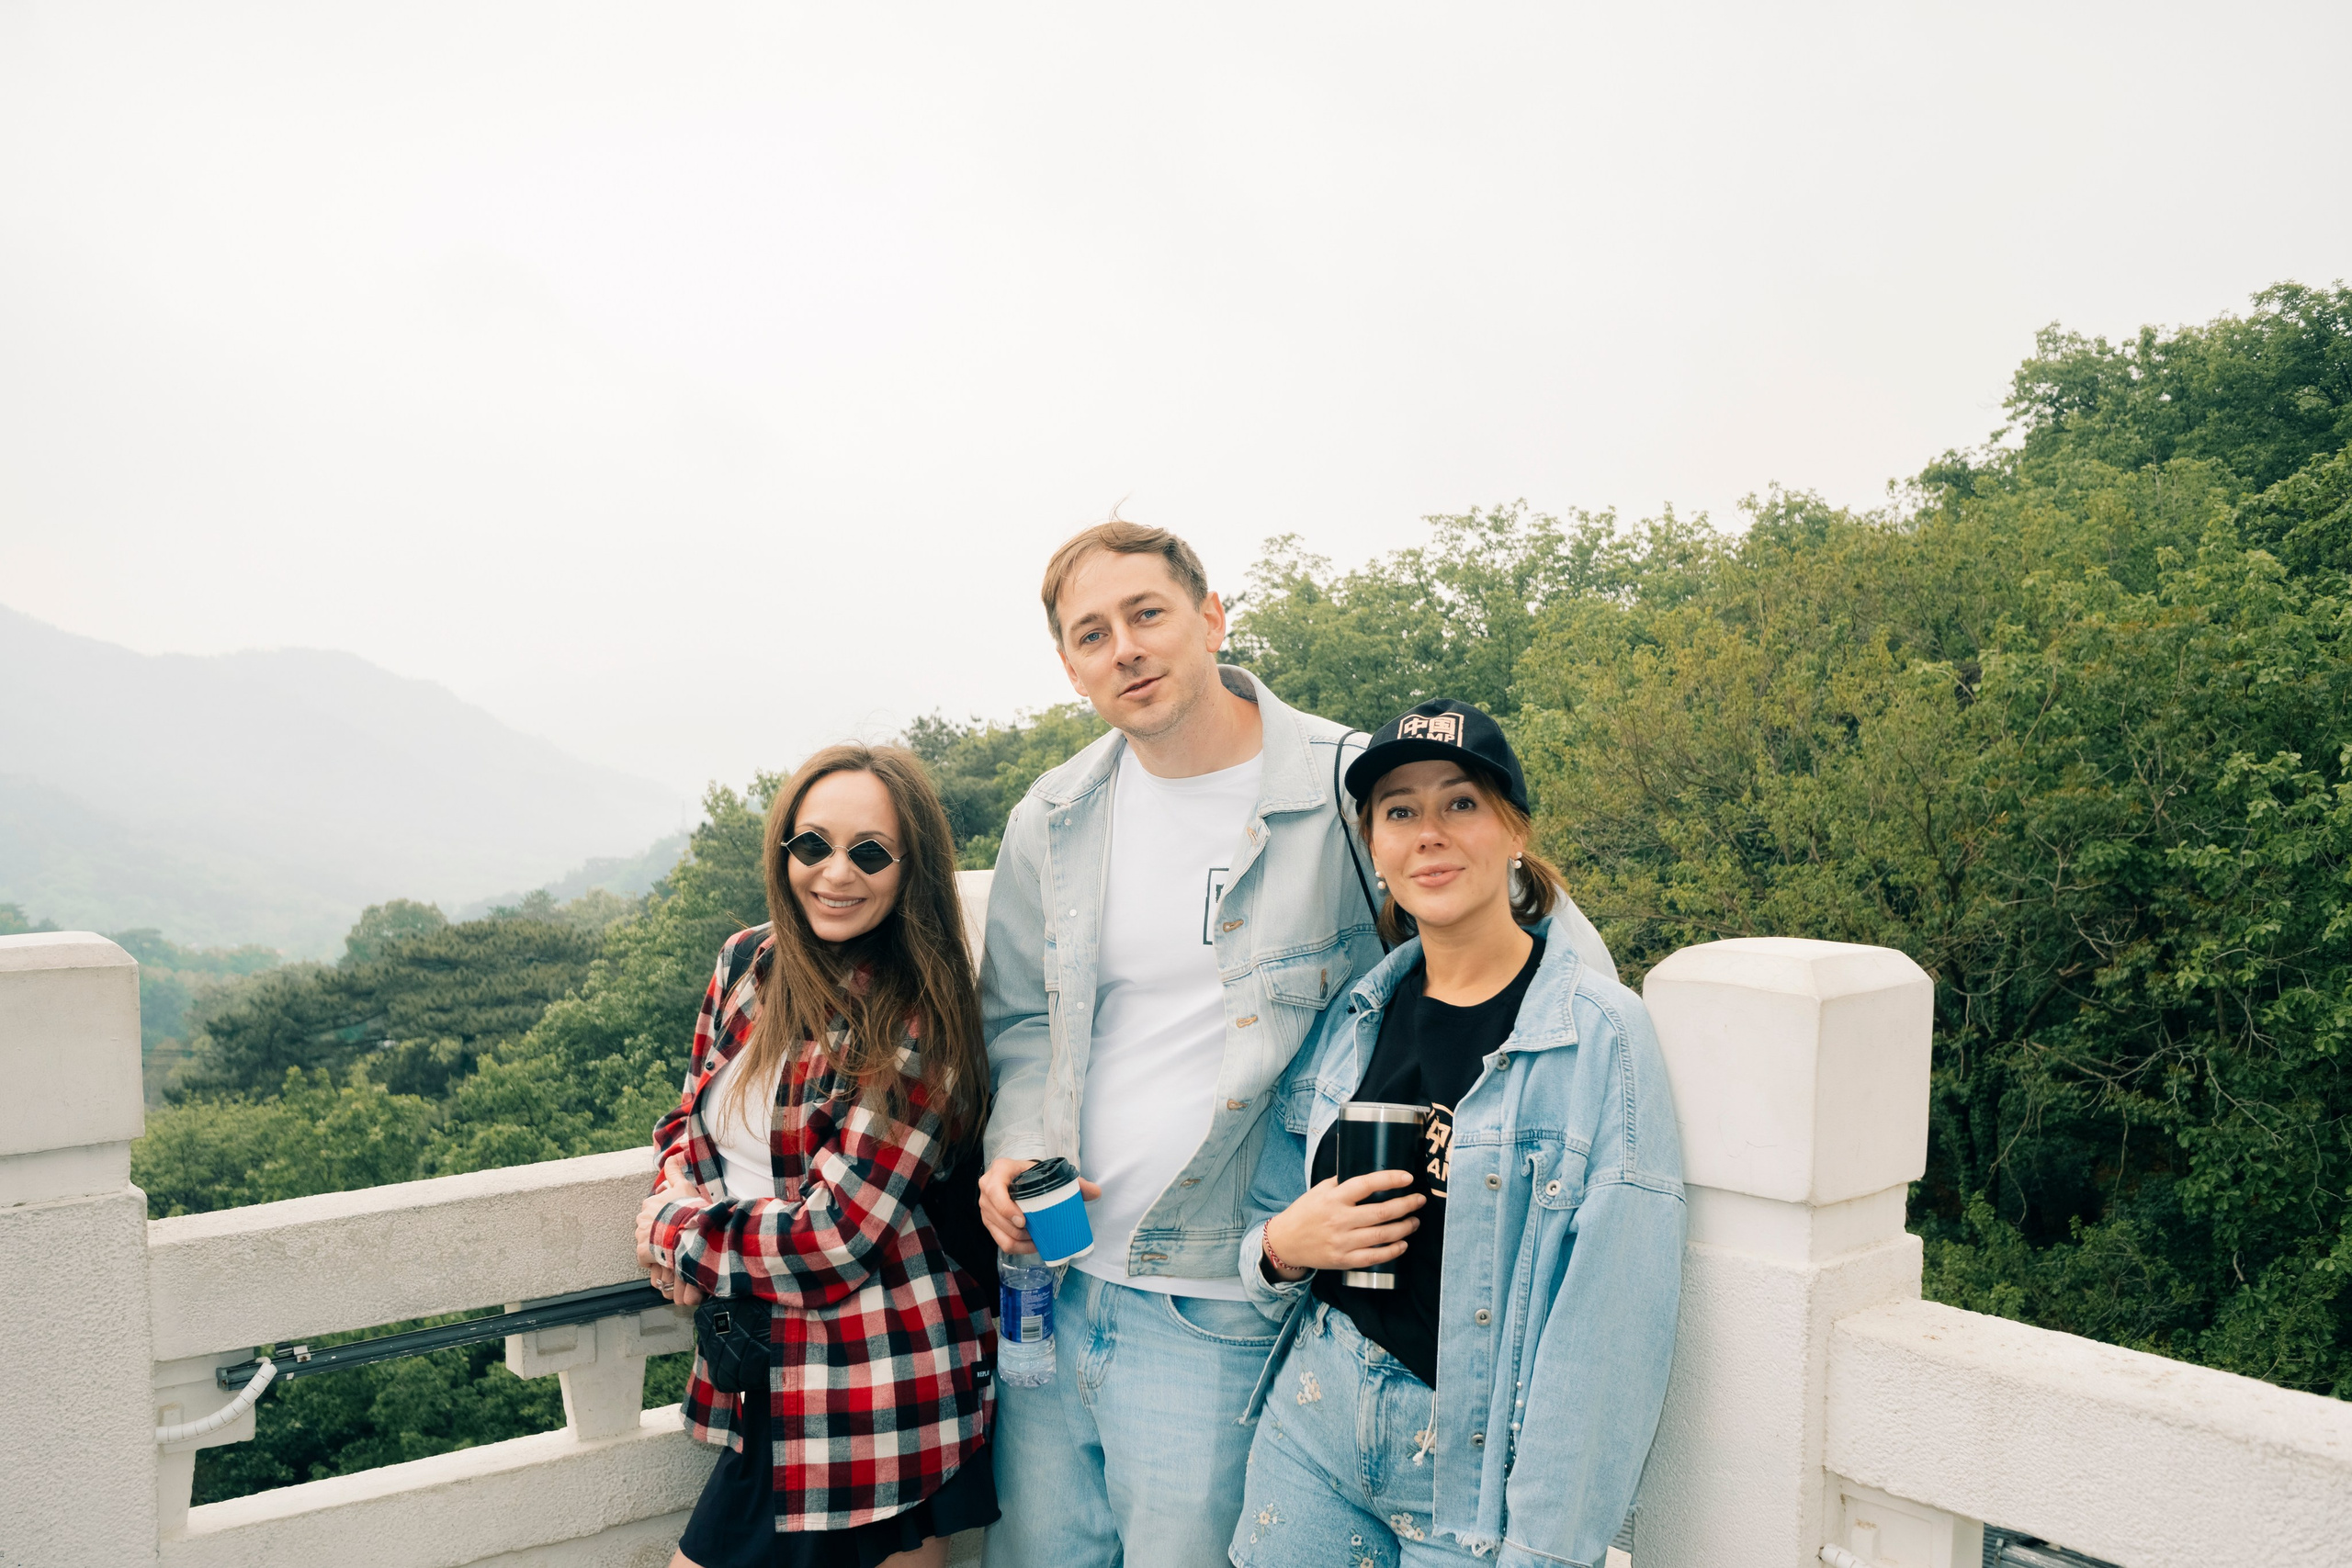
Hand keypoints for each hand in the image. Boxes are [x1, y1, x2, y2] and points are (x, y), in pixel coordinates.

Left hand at [638, 1153, 709, 1306]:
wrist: (688, 1231)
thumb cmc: (688, 1209)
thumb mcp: (684, 1187)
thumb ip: (675, 1172)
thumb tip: (671, 1157)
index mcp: (649, 1203)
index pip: (652, 1210)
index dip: (665, 1216)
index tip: (675, 1220)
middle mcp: (641, 1218)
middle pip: (648, 1226)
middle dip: (658, 1231)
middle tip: (674, 1235)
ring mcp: (640, 1235)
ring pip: (646, 1241)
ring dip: (656, 1245)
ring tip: (671, 1248)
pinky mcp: (641, 1252)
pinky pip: (645, 1258)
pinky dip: (653, 1259)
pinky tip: (665, 1258)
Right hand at [978, 1157, 1101, 1254]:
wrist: (1019, 1175)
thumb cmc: (1033, 1174)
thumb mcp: (1049, 1173)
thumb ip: (1075, 1182)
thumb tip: (1097, 1192)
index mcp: (1000, 1170)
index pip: (995, 1192)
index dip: (1007, 1209)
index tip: (1024, 1221)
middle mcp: (988, 1188)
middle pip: (997, 1217)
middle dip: (1018, 1231)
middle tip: (1038, 1234)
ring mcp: (986, 1206)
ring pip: (1000, 1233)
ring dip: (1019, 1241)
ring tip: (1037, 1240)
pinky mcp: (989, 1221)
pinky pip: (1000, 1240)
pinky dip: (1017, 1247)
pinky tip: (1031, 1246)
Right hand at [1262, 1171, 1422, 1280]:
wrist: (1285, 1242)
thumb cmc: (1304, 1213)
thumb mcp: (1319, 1190)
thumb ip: (1341, 1181)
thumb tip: (1367, 1171)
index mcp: (1333, 1198)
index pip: (1366, 1184)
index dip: (1389, 1179)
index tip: (1408, 1178)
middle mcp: (1339, 1219)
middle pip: (1381, 1212)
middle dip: (1406, 1205)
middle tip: (1419, 1201)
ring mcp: (1341, 1241)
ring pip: (1382, 1235)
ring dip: (1404, 1227)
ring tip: (1414, 1221)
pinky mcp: (1342, 1260)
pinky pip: (1373, 1257)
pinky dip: (1392, 1251)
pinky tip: (1402, 1244)